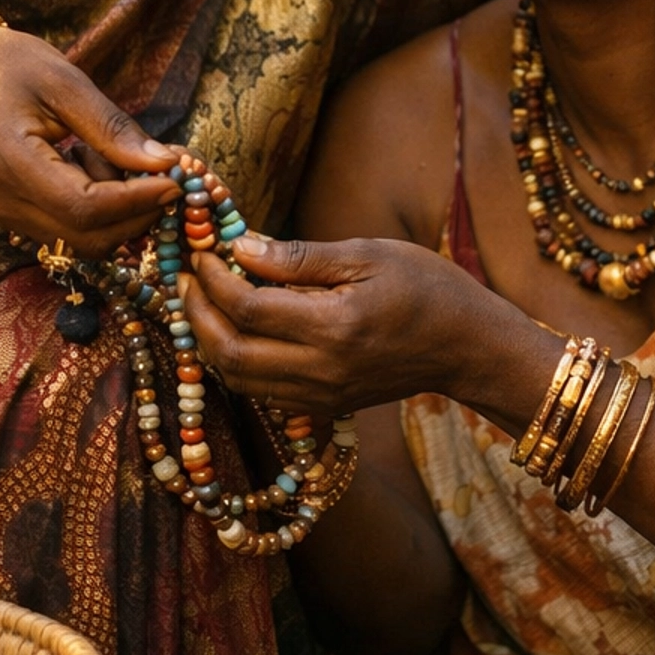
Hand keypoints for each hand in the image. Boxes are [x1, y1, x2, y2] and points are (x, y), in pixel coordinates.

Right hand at [0, 20, 179, 254]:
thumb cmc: (7, 65)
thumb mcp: (64, 81)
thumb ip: (112, 127)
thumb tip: (164, 163)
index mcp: (11, 163)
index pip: (86, 206)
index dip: (138, 200)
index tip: (177, 179)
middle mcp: (4, 202)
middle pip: (88, 236)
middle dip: (137, 212)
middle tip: (163, 171)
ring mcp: (4, 216)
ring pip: (82, 241)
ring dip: (118, 212)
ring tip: (115, 156)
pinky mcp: (11, 217)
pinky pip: (67, 231)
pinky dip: (98, 211)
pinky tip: (95, 167)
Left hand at [181, 232, 505, 415]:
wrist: (468, 346)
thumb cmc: (426, 287)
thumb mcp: (368, 254)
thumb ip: (300, 257)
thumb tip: (241, 247)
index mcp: (333, 328)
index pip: (247, 308)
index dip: (213, 279)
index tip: (203, 250)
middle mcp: (321, 370)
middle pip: (229, 352)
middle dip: (197, 313)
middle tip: (187, 277)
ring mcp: (320, 396)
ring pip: (237, 379)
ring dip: (208, 340)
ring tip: (200, 300)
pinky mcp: (322, 407)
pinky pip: (259, 391)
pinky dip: (234, 362)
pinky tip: (232, 329)